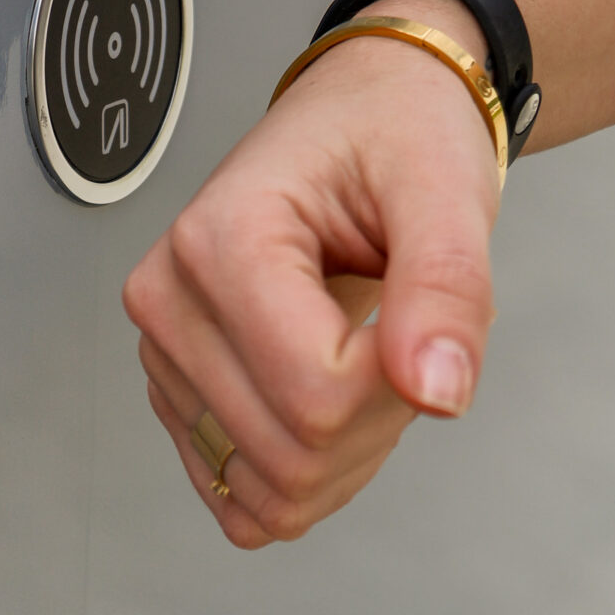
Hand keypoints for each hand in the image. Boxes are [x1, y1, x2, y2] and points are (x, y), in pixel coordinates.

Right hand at [123, 0, 502, 547]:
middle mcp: (169, 302)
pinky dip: (308, 477)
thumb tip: (436, 392)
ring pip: (269, 492)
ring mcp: (165, 354)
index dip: (398, 381)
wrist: (363, 116)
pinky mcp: (178, 394)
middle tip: (400, 335)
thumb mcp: (446, 188)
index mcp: (219, 241)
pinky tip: (331, 403)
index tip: (415, 312)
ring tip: (365, 358)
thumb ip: (449, 288)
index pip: (318, 394)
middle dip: (378, 421)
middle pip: (292, 454)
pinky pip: (242, 498)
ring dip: (348, 455)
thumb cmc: (394, 135)